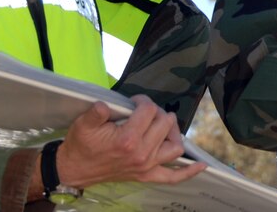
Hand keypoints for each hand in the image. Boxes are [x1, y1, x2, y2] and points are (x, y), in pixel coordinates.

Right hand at [56, 95, 205, 187]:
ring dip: (173, 132)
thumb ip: (96, 112)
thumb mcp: (83, 124)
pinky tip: (201, 165)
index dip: (141, 101)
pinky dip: (188, 171)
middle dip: (156, 111)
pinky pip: (173, 176)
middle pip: (164, 123)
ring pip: (174, 146)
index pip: (148, 111)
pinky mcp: (147, 176)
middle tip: (144, 110)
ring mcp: (147, 166)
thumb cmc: (80, 145)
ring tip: (163, 123)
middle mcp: (141, 154)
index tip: (133, 102)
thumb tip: (106, 105)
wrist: (74, 169)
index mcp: (127, 139)